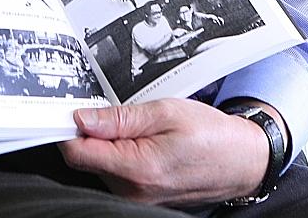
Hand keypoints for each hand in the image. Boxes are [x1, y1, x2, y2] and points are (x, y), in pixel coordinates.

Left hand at [59, 98, 268, 205]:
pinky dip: (121, 154)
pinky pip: (115, 173)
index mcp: (137, 169)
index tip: (67, 109)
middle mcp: (132, 191)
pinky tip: (143, 143)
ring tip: (141, 129)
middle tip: (120, 112)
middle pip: (86, 157)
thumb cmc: (210, 136)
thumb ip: (119, 118)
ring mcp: (135, 198)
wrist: (240, 160)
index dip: (67, 128)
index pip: (77, 152)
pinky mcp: (139, 198)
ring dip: (109, 143)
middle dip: (93, 131)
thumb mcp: (165, 112)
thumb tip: (82, 118)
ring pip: (100, 164)